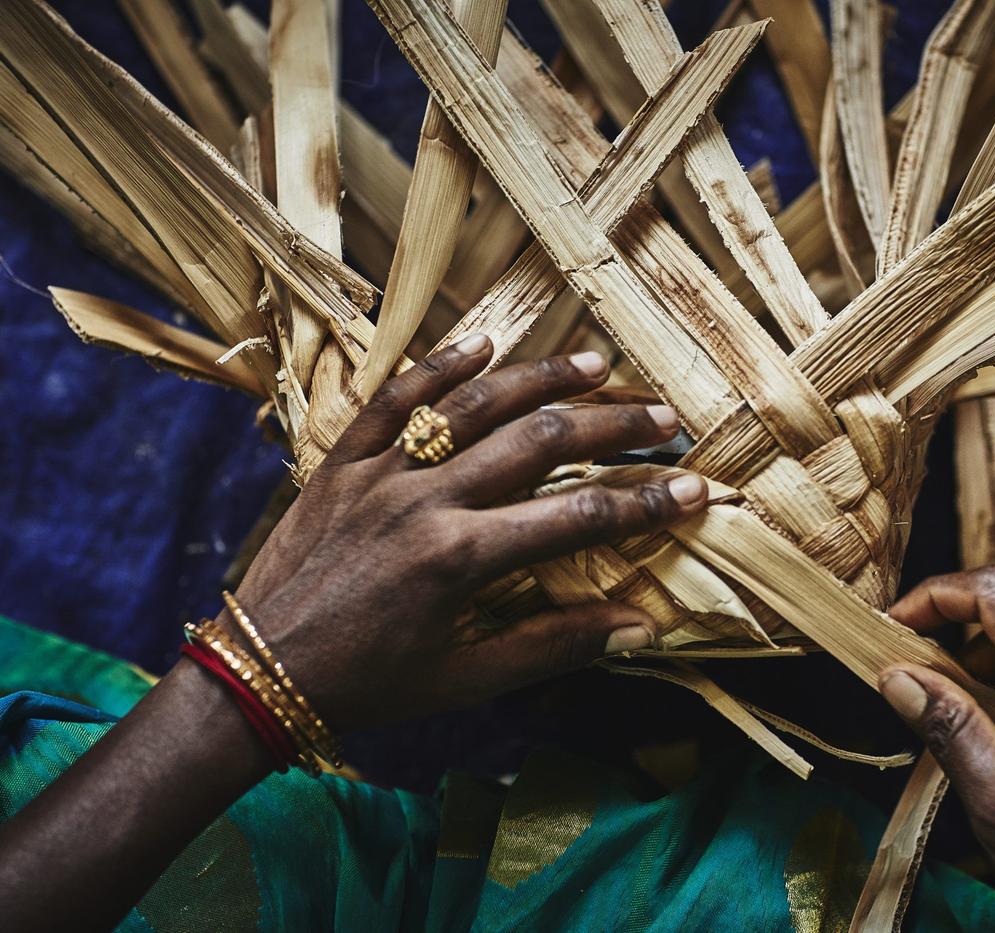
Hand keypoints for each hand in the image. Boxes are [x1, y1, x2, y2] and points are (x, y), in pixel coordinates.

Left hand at [229, 334, 707, 730]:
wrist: (257, 673)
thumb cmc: (371, 686)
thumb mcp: (467, 680)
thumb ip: (554, 646)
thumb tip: (638, 626)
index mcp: (462, 560)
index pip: (578, 518)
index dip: (645, 503)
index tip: (696, 489)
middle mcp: (426, 502)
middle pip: (537, 442)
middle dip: (610, 425)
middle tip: (663, 416)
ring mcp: (379, 473)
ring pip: (472, 406)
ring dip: (539, 379)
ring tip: (596, 364)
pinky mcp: (340, 461)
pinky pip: (393, 399)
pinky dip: (439, 368)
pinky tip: (485, 344)